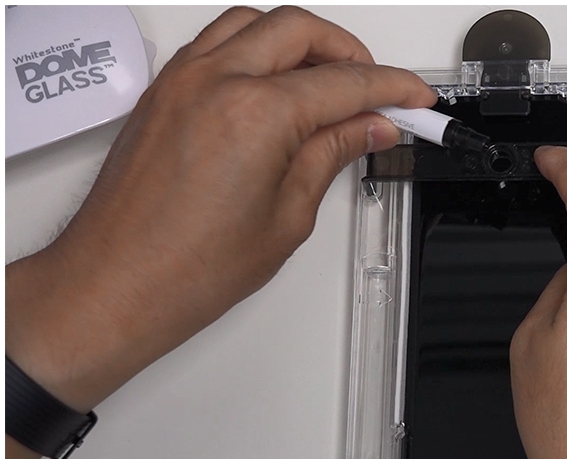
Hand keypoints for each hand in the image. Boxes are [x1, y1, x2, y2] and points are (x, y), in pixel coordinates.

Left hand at [5, 7, 436, 458]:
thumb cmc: (185, 269)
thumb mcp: (287, 216)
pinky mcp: (162, 92)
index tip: (415, 98)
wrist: (113, 286)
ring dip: (300, 42)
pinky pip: (218, 42)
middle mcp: (213, 81)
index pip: (344, 82)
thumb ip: (331, 155)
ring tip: (328, 83)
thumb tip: (367, 128)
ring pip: (255, 23)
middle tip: (378, 92)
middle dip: (350, 53)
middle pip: (300, 31)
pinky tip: (275, 83)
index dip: (392, 88)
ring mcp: (181, 81)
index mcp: (254, 113)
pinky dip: (256, 49)